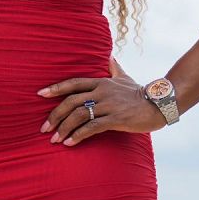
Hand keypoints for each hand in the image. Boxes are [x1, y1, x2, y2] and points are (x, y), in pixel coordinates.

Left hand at [37, 57, 166, 145]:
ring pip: (79, 115)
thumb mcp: (124, 77)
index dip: (56, 88)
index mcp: (101, 81)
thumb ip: (114, 68)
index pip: (73, 83)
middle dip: (55, 115)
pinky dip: (78, 135)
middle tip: (44, 128)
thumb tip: (110, 56)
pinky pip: (92, 127)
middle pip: (71, 101)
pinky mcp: (115, 119)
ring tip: (54, 139)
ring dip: (64, 128)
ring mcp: (108, 105)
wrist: (159, 105)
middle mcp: (102, 92)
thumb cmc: (139, 93)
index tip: (40, 94)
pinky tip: (69, 143)